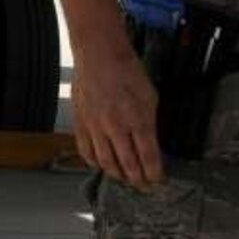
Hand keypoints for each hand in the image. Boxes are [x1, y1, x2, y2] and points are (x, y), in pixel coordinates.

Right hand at [70, 33, 163, 188]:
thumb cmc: (127, 69)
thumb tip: (150, 143)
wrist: (98, 52)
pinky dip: (94, 163)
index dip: (155, 175)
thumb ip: (149, 122)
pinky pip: (86, 151)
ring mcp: (95, 126)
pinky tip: (102, 165)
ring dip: (117, 175)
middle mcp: (116, 127)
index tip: (159, 181)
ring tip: (124, 178)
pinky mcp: (80, 122)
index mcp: (138, 119)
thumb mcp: (150, 96)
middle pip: (128, 166)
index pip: (149, 158)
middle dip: (138, 180)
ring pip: (106, 163)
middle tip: (143, 186)